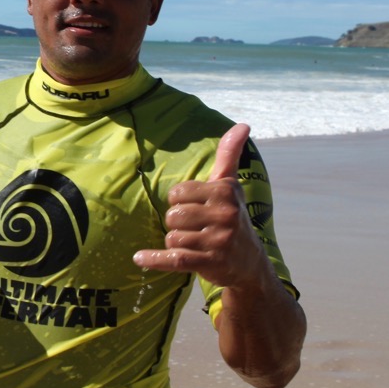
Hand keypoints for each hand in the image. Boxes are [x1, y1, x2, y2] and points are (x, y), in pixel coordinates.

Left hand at [132, 123, 267, 287]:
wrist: (249, 263)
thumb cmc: (232, 217)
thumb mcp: (230, 185)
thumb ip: (229, 155)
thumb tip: (242, 124)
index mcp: (226, 191)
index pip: (177, 192)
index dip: (179, 202)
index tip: (195, 208)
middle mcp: (226, 214)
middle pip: (173, 215)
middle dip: (177, 224)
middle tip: (194, 229)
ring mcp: (219, 240)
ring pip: (172, 237)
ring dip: (176, 243)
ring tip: (194, 244)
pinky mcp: (210, 262)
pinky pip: (174, 258)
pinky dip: (153, 259)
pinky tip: (140, 258)